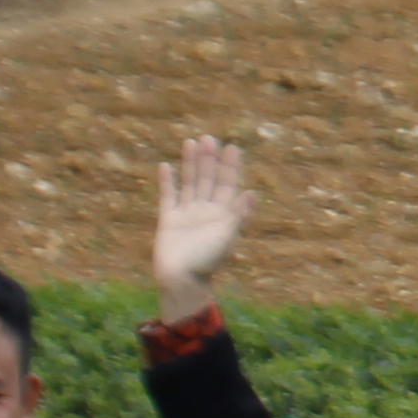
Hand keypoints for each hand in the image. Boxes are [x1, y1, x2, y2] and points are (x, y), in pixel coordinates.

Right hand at [153, 136, 248, 319]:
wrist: (182, 280)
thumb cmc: (208, 261)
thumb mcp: (227, 236)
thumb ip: (238, 214)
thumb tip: (251, 193)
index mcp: (223, 214)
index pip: (228, 184)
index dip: (231, 167)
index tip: (233, 147)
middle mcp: (206, 211)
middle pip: (209, 179)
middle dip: (209, 159)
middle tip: (210, 138)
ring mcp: (187, 214)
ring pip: (190, 183)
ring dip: (190, 164)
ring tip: (191, 142)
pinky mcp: (168, 220)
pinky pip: (168, 196)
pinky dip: (168, 182)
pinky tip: (165, 166)